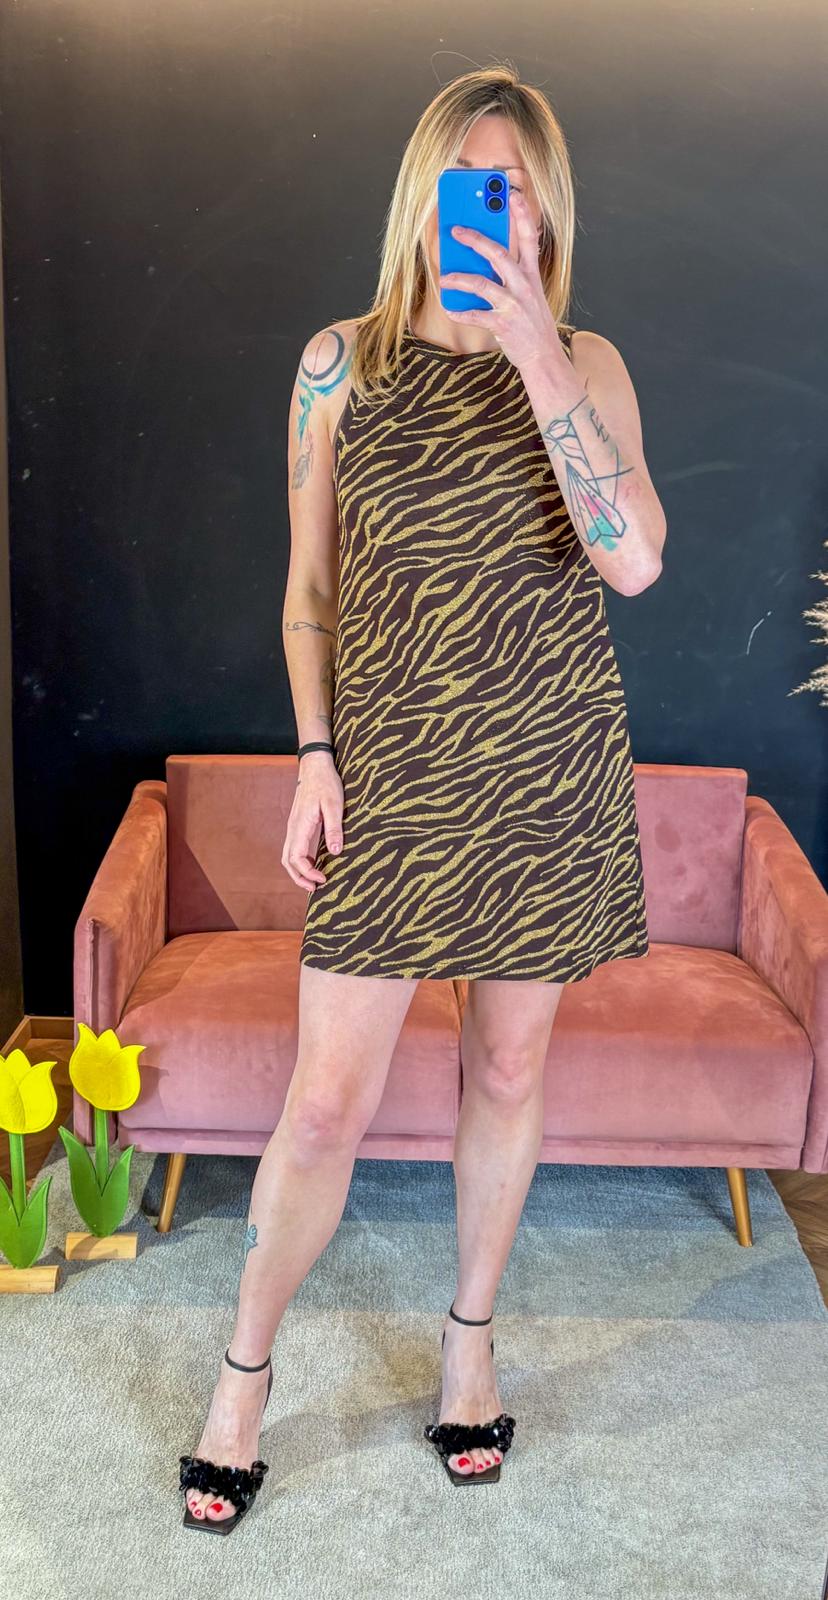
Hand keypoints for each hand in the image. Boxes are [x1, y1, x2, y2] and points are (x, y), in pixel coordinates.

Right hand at [282, 753, 343, 891]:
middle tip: (315, 888)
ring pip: (288, 855)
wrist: (315, 766)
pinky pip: (294, 847)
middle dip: (299, 878)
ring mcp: (293, 827)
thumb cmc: (325, 783)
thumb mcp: (334, 804)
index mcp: (300, 825)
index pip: (296, 857)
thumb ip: (334, 828)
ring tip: (313, 881)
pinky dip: (301, 861)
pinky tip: (314, 864)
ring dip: (298, 871)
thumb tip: (336, 852)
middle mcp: (293, 828)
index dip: (307, 872)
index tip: (323, 879)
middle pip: (287, 861)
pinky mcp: (298, 825)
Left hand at [438, 190, 564, 372]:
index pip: (530, 238)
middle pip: (499, 254)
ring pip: (482, 284)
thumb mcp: (531, 294)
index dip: (522, 215)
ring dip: (459, 279)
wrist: (544, 357)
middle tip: (456, 231)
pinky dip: (460, 312)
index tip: (513, 195)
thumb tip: (485, 260)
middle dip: (476, 240)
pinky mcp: (503, 325)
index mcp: (532, 275)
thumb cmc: (533, 324)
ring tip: (444, 278)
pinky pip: (476, 315)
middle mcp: (524, 286)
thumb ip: (514, 275)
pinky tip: (450, 309)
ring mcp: (513, 305)